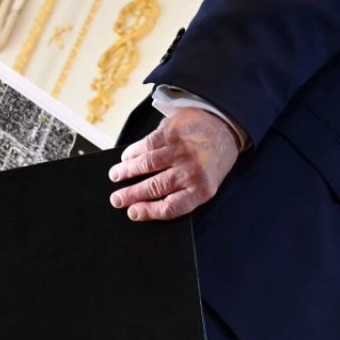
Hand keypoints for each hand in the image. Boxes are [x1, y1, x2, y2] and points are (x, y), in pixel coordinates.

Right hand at [108, 108, 238, 220]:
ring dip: (126, 172)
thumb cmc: (212, 159)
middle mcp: (192, 170)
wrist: (224, 126)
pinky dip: (133, 152)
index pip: (171, 207)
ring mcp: (181, 149)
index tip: (132, 213)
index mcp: (202, 189)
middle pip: (155, 187)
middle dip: (130, 194)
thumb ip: (183, 193)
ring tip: (115, 176)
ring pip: (146, 164)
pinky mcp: (173, 131)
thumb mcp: (206, 181)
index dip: (148, 212)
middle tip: (116, 199)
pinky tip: (126, 158)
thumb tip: (145, 204)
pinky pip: (147, 145)